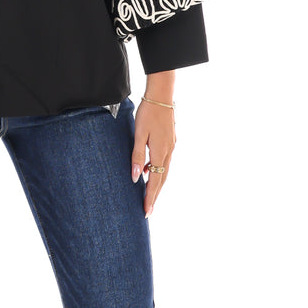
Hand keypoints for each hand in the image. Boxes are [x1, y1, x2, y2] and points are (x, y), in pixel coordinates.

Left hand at [132, 84, 175, 217]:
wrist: (161, 96)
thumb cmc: (147, 113)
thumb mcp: (138, 134)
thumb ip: (137, 156)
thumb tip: (136, 177)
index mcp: (160, 152)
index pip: (155, 181)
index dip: (150, 197)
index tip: (146, 211)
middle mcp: (168, 152)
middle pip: (162, 179)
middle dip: (155, 195)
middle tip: (148, 210)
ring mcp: (171, 146)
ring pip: (164, 171)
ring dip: (157, 184)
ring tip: (148, 196)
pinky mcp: (170, 141)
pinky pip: (164, 161)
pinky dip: (158, 170)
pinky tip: (149, 170)